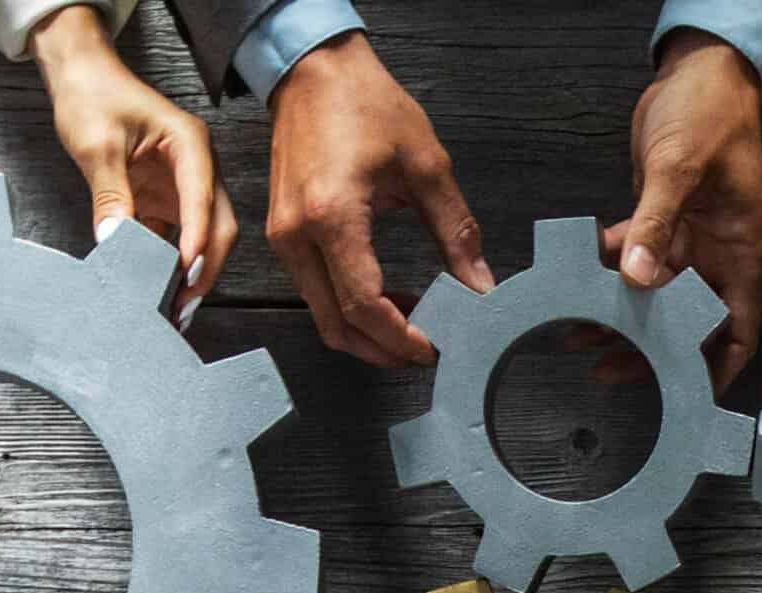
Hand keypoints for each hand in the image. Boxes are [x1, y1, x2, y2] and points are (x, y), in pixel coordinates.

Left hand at [30, 6, 235, 325]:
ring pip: (201, 235)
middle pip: (218, 225)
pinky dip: (166, 262)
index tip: (185, 275)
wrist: (80, 74)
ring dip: (189, 271)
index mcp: (190, 145)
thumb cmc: (93, 95)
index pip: (203, 200)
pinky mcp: (164, 197)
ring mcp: (183, 183)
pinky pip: (173, 236)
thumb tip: (115, 241)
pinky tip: (153, 287)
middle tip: (184, 305)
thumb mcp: (97, 145)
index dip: (197, 241)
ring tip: (172, 307)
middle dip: (205, 267)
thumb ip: (110, 194)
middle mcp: (196, 166)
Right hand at [265, 33, 491, 366]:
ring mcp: (284, 237)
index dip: (400, 337)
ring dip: (364, 330)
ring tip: (409, 323)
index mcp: (332, 216)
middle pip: (335, 324)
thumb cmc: (363, 102)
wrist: (313, 71)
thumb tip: (478, 283)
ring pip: (321, 313)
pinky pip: (313, 289)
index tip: (432, 347)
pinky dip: (347, 305)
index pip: (364, 305)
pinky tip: (383, 294)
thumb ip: (456, 231)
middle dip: (381, 349)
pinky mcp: (283, 234)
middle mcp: (298, 234)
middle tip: (422, 352)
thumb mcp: (426, 166)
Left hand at [596, 31, 761, 389]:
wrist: (697, 69)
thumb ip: (656, 225)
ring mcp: (685, 237)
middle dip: (649, 349)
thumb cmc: (713, 110)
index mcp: (739, 248)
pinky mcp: (657, 219)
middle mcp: (713, 252)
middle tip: (608, 366)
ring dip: (615, 314)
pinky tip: (573, 282)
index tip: (687, 394)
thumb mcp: (682, 167)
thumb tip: (638, 279)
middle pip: (684, 321)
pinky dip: (603, 271)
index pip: (737, 327)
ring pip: (650, 294)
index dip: (717, 367)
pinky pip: (629, 256)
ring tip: (576, 333)